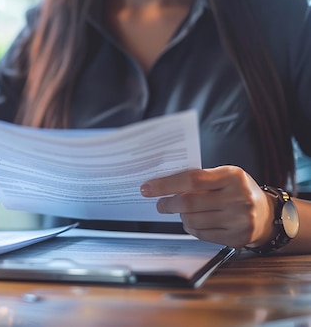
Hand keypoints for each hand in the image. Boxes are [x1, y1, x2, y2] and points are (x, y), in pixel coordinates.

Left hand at [140, 166, 273, 247]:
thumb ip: (200, 179)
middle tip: (160, 204)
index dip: (166, 184)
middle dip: (168, 204)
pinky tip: (193, 222)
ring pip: (192, 220)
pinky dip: (191, 228)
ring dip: (180, 216)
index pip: (192, 179)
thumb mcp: (224, 176)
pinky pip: (201, 234)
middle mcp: (238, 198)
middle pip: (189, 202)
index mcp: (232, 176)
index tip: (147, 188)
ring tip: (181, 212)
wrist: (267, 215)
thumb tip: (163, 184)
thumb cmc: (238, 191)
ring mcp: (239, 220)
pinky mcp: (236, 238)